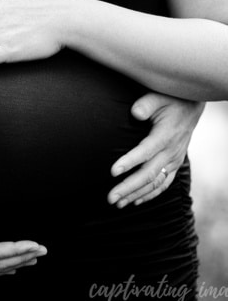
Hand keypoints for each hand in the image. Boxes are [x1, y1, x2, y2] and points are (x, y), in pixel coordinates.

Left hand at [107, 93, 204, 207]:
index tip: (112, 172)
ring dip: (135, 194)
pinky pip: (163, 184)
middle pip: (148, 174)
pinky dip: (149, 194)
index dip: (129, 162)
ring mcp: (173, 160)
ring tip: (117, 203)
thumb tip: (135, 112)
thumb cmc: (170, 100)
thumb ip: (146, 104)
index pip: (146, 151)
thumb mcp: (158, 97)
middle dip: (128, 187)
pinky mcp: (174, 164)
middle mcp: (171, 151)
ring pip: (155, 183)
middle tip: (110, 197)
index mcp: (165, 135)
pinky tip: (134, 201)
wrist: (190, 107)